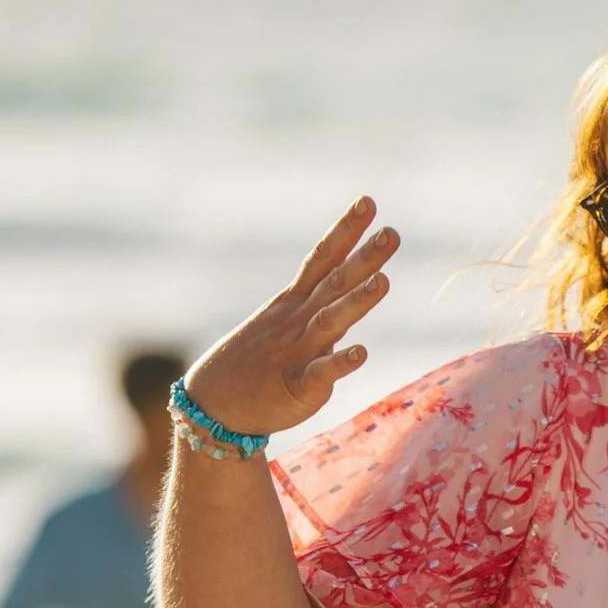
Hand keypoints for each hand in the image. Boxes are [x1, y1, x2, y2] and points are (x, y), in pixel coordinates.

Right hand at [183, 198, 397, 435]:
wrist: (214, 406)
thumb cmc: (257, 363)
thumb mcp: (288, 324)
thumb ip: (324, 304)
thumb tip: (360, 281)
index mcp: (296, 303)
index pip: (323, 259)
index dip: (346, 231)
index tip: (368, 202)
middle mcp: (299, 321)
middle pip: (334, 283)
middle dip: (364, 258)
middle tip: (392, 232)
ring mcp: (298, 352)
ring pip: (330, 322)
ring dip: (357, 301)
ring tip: (385, 281)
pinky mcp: (299, 387)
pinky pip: (321, 373)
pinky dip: (340, 362)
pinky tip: (361, 352)